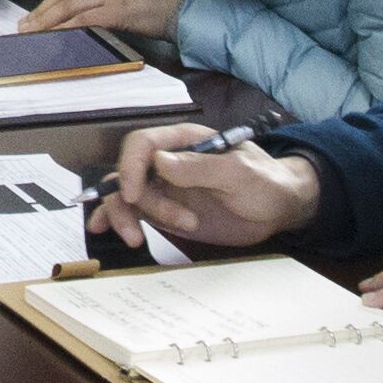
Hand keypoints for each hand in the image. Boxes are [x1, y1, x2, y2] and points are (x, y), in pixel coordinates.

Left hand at [19, 0, 192, 39]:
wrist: (187, 6)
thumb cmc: (162, 3)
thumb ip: (106, 1)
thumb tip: (82, 18)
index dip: (48, 3)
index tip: (34, 17)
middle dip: (41, 12)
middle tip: (24, 27)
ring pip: (69, 5)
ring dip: (47, 21)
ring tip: (32, 33)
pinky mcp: (117, 10)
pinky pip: (84, 19)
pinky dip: (66, 27)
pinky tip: (55, 36)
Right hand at [91, 125, 319, 250]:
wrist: (280, 208)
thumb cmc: (265, 182)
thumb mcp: (240, 173)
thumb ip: (202, 168)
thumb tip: (160, 162)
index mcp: (185, 142)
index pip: (143, 144)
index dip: (131, 167)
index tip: (135, 196)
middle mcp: (169, 162)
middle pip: (130, 173)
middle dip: (137, 202)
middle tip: (168, 225)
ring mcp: (166, 187)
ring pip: (127, 195)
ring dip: (126, 216)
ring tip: (139, 240)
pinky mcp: (167, 211)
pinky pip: (136, 212)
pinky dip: (117, 218)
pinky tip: (102, 228)